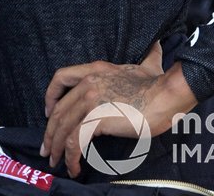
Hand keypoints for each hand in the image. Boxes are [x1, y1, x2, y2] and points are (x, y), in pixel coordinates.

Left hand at [41, 43, 195, 177]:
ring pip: (63, 127)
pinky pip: (76, 141)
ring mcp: (90, 101)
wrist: (166, 95)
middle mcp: (88, 83)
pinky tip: (74, 167)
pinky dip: (71, 156)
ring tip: (56, 161)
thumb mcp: (148, 65)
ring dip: (56, 147)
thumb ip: (148, 57)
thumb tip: (157, 47)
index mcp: (95, 70)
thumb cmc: (159, 84)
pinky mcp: (97, 119)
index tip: (48, 110)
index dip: (50, 95)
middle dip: (50, 131)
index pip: (61, 77)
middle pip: (59, 110)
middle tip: (47, 148)